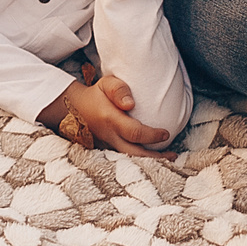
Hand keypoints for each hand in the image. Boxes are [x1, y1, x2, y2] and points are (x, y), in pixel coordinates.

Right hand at [38, 73, 171, 155]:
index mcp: (111, 120)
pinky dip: (139, 160)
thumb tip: (131, 104)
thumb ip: (118, 90)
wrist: (73, 108)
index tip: (166, 133)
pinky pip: (124, 158)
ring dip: (149, 161)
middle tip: (173, 155)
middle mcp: (109, 136)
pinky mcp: (107, 149)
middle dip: (156, 156)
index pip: (135, 132)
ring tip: (167, 159)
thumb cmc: (95, 94)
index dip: (152, 135)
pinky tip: (151, 159)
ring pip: (129, 159)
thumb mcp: (105, 83)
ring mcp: (107, 145)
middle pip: (134, 153)